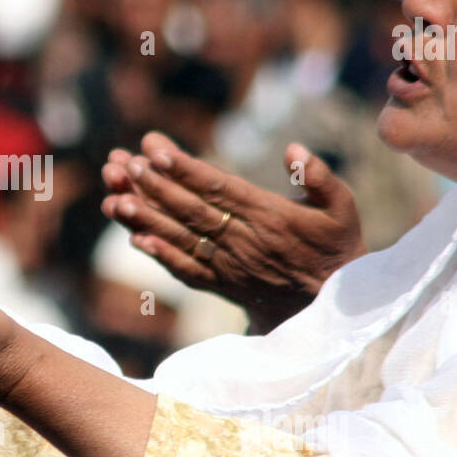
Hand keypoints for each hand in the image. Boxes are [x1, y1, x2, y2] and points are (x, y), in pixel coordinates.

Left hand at [102, 132, 364, 332]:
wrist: (332, 307)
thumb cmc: (336, 247)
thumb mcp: (342, 208)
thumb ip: (319, 177)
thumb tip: (293, 149)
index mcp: (270, 217)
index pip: (220, 189)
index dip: (186, 170)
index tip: (155, 151)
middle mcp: (245, 242)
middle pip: (192, 211)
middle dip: (154, 186)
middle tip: (121, 163)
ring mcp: (231, 266)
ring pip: (183, 239)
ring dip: (146, 218)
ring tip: (114, 198)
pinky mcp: (222, 285)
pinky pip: (187, 270)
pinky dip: (160, 255)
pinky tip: (135, 238)